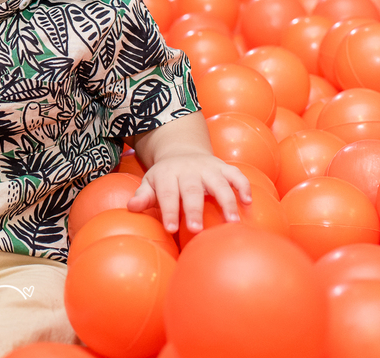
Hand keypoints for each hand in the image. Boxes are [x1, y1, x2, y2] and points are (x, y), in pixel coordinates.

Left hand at [126, 153, 251, 233]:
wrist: (181, 150)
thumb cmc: (165, 176)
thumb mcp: (150, 183)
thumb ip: (143, 196)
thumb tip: (131, 208)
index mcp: (167, 174)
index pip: (167, 193)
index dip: (169, 210)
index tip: (171, 229)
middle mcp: (188, 170)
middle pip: (192, 189)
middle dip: (194, 209)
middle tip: (197, 230)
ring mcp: (208, 167)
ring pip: (219, 182)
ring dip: (227, 201)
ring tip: (233, 222)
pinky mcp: (223, 167)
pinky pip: (236, 174)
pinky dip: (244, 186)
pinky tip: (248, 202)